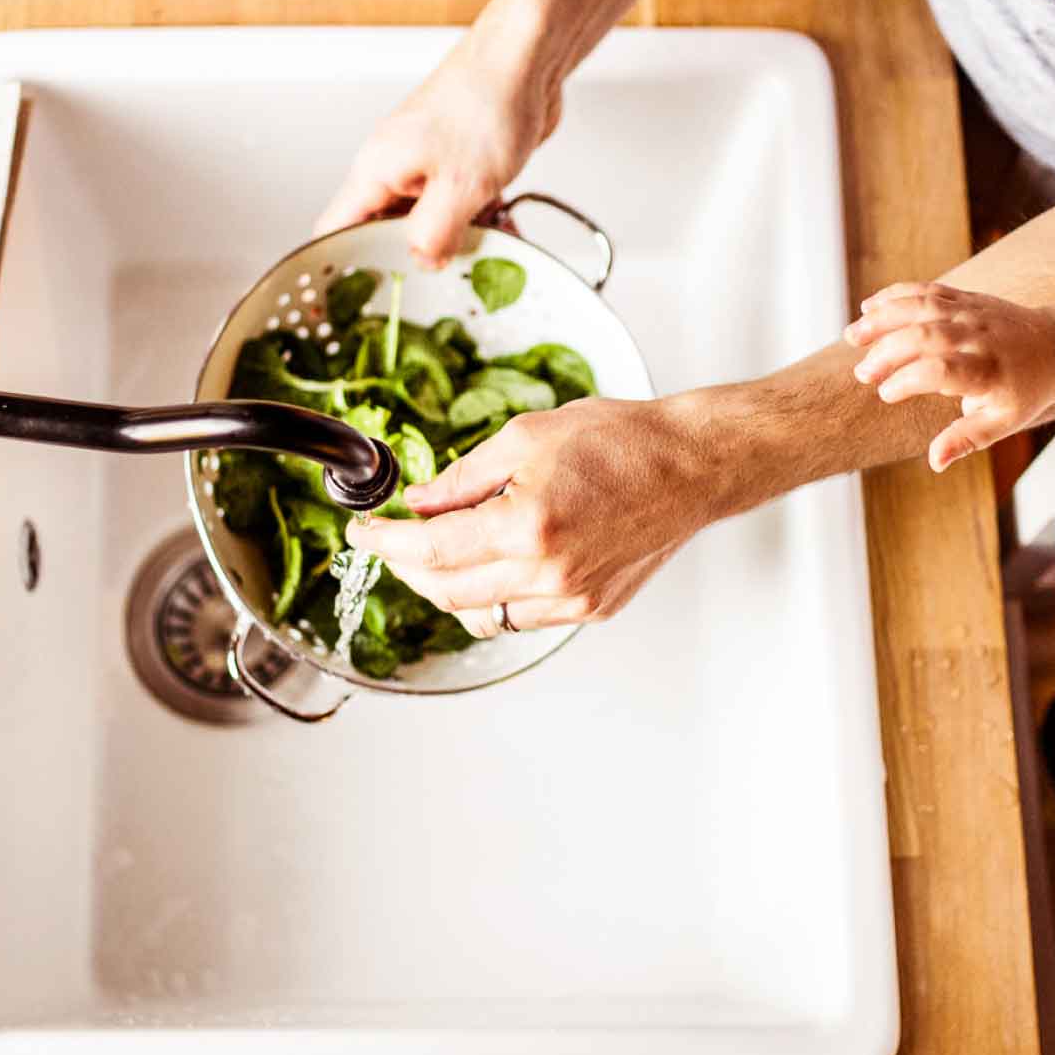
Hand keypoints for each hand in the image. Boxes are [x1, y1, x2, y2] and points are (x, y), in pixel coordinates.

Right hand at [316, 23, 562, 268]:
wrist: (528, 57)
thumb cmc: (486, 102)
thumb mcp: (460, 186)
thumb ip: (433, 234)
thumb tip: (421, 262)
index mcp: (376, 170)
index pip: (335, 231)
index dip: (334, 268)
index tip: (343, 306)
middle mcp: (394, 167)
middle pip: (385, 232)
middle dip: (415, 260)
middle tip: (441, 283)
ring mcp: (427, 164)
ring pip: (429, 221)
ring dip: (458, 241)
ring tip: (486, 254)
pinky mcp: (460, 162)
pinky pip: (460, 205)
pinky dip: (481, 221)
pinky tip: (507, 230)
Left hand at [342, 397, 718, 632]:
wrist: (691, 466)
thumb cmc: (622, 441)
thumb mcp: (524, 438)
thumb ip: (461, 479)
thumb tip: (417, 504)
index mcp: (527, 525)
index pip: (429, 550)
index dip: (384, 542)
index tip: (363, 531)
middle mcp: (549, 573)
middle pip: (446, 592)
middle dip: (407, 567)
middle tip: (394, 538)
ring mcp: (572, 599)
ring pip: (481, 615)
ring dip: (448, 587)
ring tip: (442, 550)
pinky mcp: (590, 609)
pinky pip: (522, 616)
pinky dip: (494, 594)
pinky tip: (496, 561)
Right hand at [842, 282, 1054, 471]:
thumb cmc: (1025, 392)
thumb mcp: (1002, 423)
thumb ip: (966, 439)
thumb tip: (935, 461)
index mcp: (989, 371)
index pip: (942, 370)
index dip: (908, 380)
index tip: (886, 394)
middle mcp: (979, 336)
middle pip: (925, 335)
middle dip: (888, 352)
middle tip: (862, 374)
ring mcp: (971, 312)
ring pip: (922, 306)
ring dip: (883, 318)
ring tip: (852, 336)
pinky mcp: (965, 297)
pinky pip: (927, 290)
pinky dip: (896, 296)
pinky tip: (869, 307)